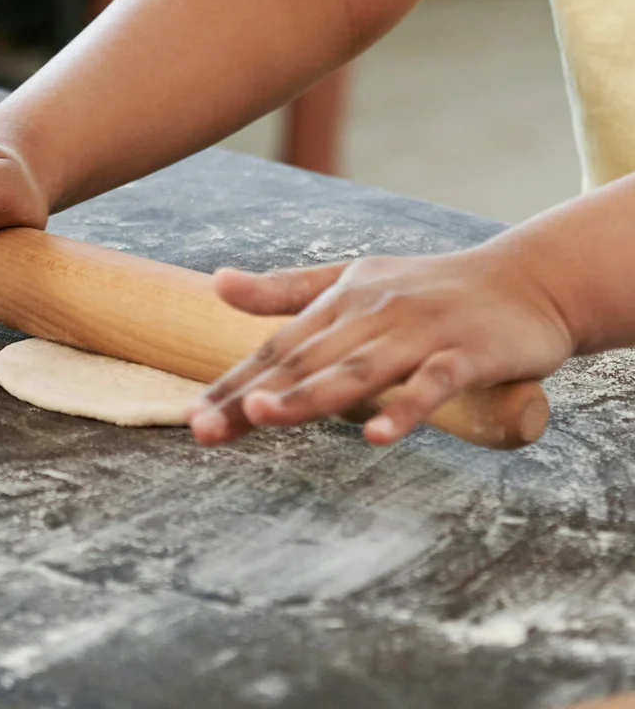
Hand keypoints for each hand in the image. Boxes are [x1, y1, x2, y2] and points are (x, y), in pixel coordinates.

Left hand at [187, 245, 573, 447]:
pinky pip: (432, 385)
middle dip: (253, 395)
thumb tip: (216, 283)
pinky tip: (376, 437)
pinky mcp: (467, 354)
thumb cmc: (427, 290)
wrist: (526, 282)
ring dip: (309, 395)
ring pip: (357, 370)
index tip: (193, 416)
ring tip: (262, 415)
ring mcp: (418, 333)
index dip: (234, 382)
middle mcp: (371, 314)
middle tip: (204, 427)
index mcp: (339, 302)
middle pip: (305, 362)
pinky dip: (404, 410)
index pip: (278, 349)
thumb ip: (286, 291)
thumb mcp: (352, 282)